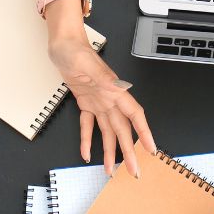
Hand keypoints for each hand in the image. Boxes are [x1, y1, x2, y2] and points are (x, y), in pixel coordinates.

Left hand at [49, 33, 155, 176]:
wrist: (62, 43)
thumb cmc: (74, 49)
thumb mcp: (86, 62)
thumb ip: (103, 78)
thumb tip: (121, 90)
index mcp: (113, 90)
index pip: (134, 114)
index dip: (145, 132)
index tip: (152, 149)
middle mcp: (109, 98)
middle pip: (122, 130)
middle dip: (129, 152)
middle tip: (133, 170)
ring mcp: (98, 101)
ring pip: (107, 132)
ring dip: (110, 152)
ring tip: (111, 170)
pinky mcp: (85, 101)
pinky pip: (88, 125)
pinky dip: (87, 140)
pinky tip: (86, 153)